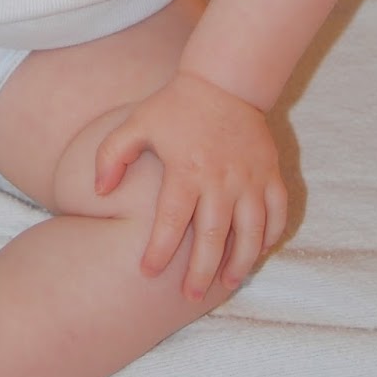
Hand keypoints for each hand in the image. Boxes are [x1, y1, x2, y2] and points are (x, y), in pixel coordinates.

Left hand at [94, 71, 286, 300]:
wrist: (225, 80)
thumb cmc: (176, 105)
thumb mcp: (136, 123)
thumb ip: (111, 155)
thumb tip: (99, 191)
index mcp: (186, 170)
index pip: (171, 221)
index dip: (158, 250)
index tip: (147, 272)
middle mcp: (221, 179)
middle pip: (213, 236)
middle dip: (200, 271)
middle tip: (189, 296)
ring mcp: (250, 178)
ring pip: (251, 231)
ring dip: (240, 261)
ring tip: (228, 284)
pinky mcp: (270, 172)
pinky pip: (277, 212)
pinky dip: (271, 235)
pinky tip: (260, 251)